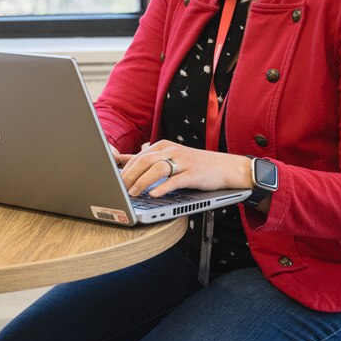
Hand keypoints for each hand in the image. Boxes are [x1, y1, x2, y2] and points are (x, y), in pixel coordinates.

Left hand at [117, 140, 250, 197]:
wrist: (226, 167)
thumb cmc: (194, 165)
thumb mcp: (168, 158)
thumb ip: (146, 159)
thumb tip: (120, 160)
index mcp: (163, 146)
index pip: (138, 157)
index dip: (124, 170)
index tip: (113, 182)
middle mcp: (171, 150)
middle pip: (144, 161)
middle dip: (129, 176)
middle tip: (119, 189)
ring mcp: (183, 161)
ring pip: (157, 169)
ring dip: (142, 182)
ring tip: (133, 193)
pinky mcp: (194, 173)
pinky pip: (175, 180)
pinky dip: (162, 187)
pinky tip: (153, 194)